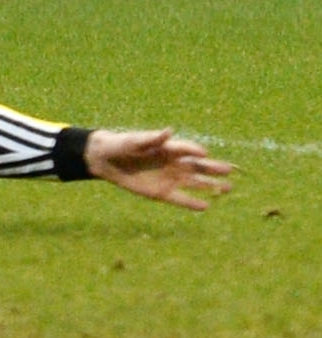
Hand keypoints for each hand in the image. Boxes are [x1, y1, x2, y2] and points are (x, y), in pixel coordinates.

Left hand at [84, 128, 233, 210]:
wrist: (107, 161)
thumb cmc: (121, 145)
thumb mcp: (134, 141)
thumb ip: (152, 138)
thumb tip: (169, 131)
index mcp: (169, 149)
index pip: (187, 149)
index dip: (195, 150)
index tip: (204, 154)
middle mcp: (174, 164)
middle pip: (198, 167)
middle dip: (214, 168)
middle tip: (231, 170)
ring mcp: (170, 179)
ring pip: (195, 183)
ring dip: (211, 186)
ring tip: (228, 188)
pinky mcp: (162, 193)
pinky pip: (181, 199)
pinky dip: (193, 202)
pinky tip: (206, 206)